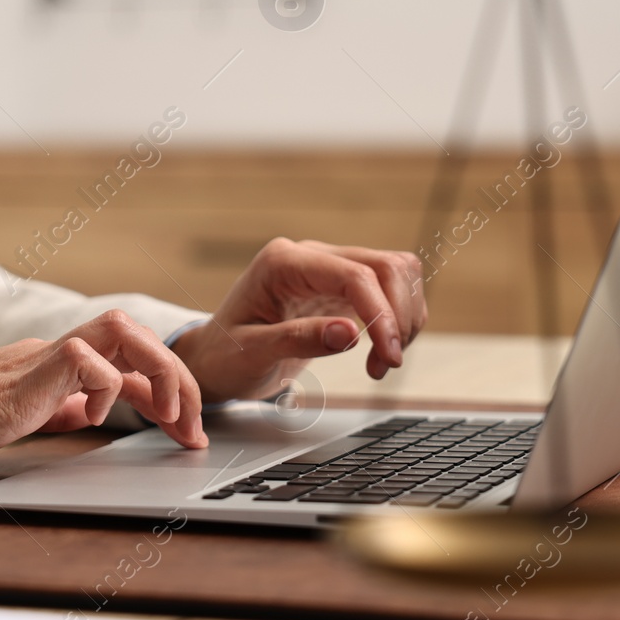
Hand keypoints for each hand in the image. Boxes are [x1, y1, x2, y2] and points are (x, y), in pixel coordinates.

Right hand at [0, 310, 206, 483]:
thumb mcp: (13, 421)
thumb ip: (51, 409)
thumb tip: (87, 411)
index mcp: (47, 362)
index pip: (125, 355)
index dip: (166, 387)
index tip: (186, 429)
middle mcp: (45, 352)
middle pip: (133, 331)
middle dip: (179, 376)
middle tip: (194, 428)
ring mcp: (32, 360)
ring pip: (118, 329)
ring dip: (159, 372)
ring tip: (172, 418)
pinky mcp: (19, 379)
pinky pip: (83, 358)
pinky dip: (107, 386)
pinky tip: (97, 418)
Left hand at [170, 237, 426, 401]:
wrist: (216, 360)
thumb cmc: (225, 357)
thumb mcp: (252, 354)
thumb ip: (298, 340)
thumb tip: (350, 333)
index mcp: (282, 263)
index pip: (353, 275)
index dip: (382, 314)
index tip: (389, 356)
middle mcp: (310, 256)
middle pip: (386, 266)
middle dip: (399, 316)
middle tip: (388, 363)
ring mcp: (327, 267)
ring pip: (396, 272)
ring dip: (403, 317)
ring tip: (380, 362)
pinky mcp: (340, 285)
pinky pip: (390, 289)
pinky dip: (397, 320)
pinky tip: (378, 351)